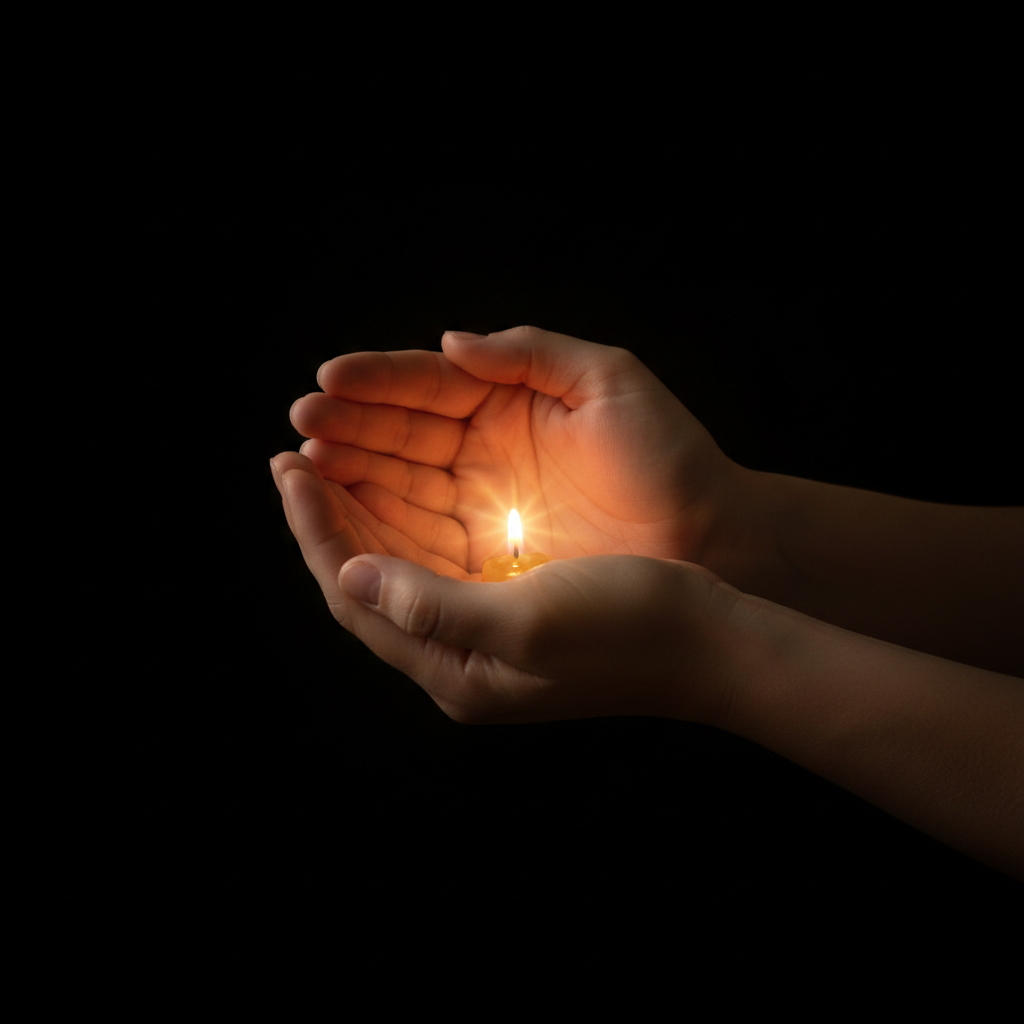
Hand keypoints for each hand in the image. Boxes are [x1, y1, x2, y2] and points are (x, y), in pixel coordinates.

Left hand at [269, 449, 743, 725]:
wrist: (709, 643)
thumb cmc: (631, 628)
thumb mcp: (528, 617)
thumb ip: (432, 605)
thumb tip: (353, 575)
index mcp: (455, 668)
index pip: (356, 595)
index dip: (317, 531)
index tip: (291, 468)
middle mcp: (459, 659)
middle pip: (367, 584)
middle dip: (328, 520)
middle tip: (295, 457)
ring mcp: (484, 640)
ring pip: (398, 572)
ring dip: (363, 518)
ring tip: (333, 466)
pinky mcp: (510, 614)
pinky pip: (435, 567)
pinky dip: (408, 525)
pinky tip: (401, 493)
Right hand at [288, 327, 734, 578]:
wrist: (713, 536)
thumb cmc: (670, 456)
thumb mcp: (609, 381)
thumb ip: (530, 352)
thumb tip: (449, 343)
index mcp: (509, 404)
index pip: (428, 389)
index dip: (376, 385)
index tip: (327, 381)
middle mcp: (487, 455)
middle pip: (403, 439)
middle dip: (350, 431)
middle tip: (302, 427)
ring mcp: (485, 509)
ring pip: (403, 489)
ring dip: (353, 479)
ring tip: (305, 469)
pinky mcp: (490, 561)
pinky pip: (424, 543)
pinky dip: (382, 530)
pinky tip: (345, 517)